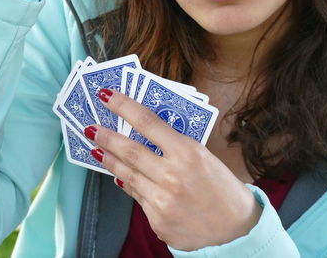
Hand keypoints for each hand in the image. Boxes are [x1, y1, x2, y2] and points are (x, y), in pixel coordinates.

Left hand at [84, 89, 261, 250]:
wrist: (236, 230)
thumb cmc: (223, 188)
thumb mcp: (203, 157)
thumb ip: (173, 148)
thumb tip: (143, 137)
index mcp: (188, 152)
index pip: (147, 122)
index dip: (123, 106)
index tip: (106, 95)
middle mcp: (172, 175)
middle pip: (129, 150)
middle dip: (106, 136)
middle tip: (91, 127)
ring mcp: (162, 201)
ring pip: (126, 174)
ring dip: (109, 160)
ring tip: (98, 149)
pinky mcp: (157, 221)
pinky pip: (136, 196)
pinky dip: (127, 183)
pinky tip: (119, 176)